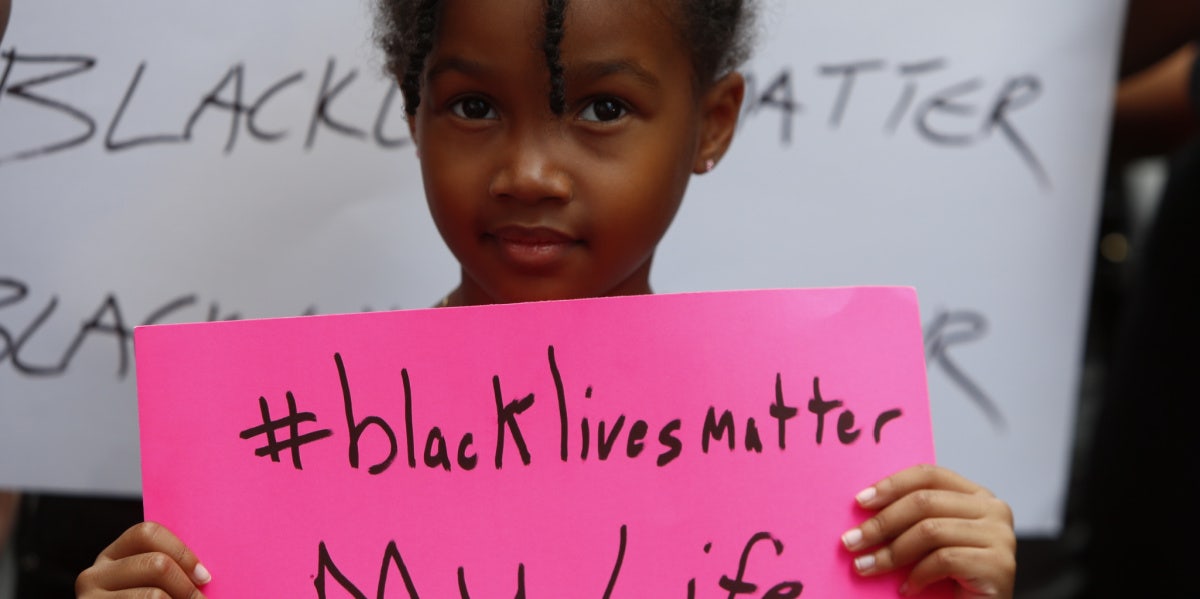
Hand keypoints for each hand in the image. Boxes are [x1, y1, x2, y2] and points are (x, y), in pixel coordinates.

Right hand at [76, 521, 209, 598]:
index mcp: (112, 557)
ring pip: (155, 596)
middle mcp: (93, 576)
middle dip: (187, 587)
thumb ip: (167, 574)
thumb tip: (205, 574)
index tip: (204, 577)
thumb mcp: (150, 587)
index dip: (182, 552)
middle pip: (156, 564)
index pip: (147, 533)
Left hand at [840, 464, 1014, 597]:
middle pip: (924, 502)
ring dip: (890, 553)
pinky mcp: (999, 564)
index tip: (860, 502)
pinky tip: (907, 589)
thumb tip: (864, 505)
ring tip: (866, 567)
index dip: (891, 484)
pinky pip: (944, 560)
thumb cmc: (952, 581)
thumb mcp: (930, 541)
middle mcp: (995, 510)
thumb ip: (913, 518)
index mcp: (977, 496)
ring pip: (930, 531)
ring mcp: (1001, 536)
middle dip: (881, 523)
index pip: (929, 475)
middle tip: (850, 541)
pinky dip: (917, 575)